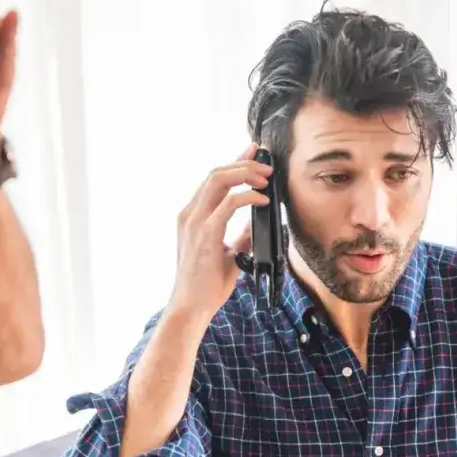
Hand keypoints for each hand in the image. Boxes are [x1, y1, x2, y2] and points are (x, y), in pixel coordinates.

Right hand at [169, 145, 271, 317]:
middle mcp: (190, 214)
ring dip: (246, 173)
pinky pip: (230, 203)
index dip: (235, 161)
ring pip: (219, 179)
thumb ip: (239, 236)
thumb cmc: (205, 284)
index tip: (253, 151)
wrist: (191, 306)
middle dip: (244, 162)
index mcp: (192, 216)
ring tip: (265, 178)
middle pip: (216, 172)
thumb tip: (255, 223)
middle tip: (267, 165)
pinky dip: (248, 197)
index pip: (213, 179)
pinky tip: (262, 201)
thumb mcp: (227, 254)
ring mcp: (195, 221)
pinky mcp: (206, 233)